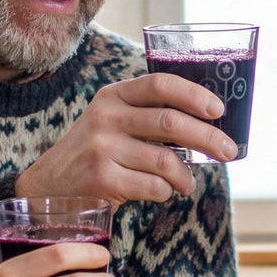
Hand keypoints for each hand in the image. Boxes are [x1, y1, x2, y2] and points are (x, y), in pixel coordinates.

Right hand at [15, 73, 236, 205]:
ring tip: (188, 183)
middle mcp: (106, 117)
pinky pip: (154, 187)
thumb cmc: (94, 153)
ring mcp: (102, 149)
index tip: (218, 109)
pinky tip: (163, 192)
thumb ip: (148, 114)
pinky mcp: (103, 180)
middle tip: (229, 151)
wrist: (48, 189)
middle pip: (171, 122)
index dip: (194, 95)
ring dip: (186, 176)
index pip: (160, 84)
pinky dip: (167, 192)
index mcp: (113, 96)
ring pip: (166, 161)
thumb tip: (208, 122)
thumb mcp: (112, 121)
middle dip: (208, 138)